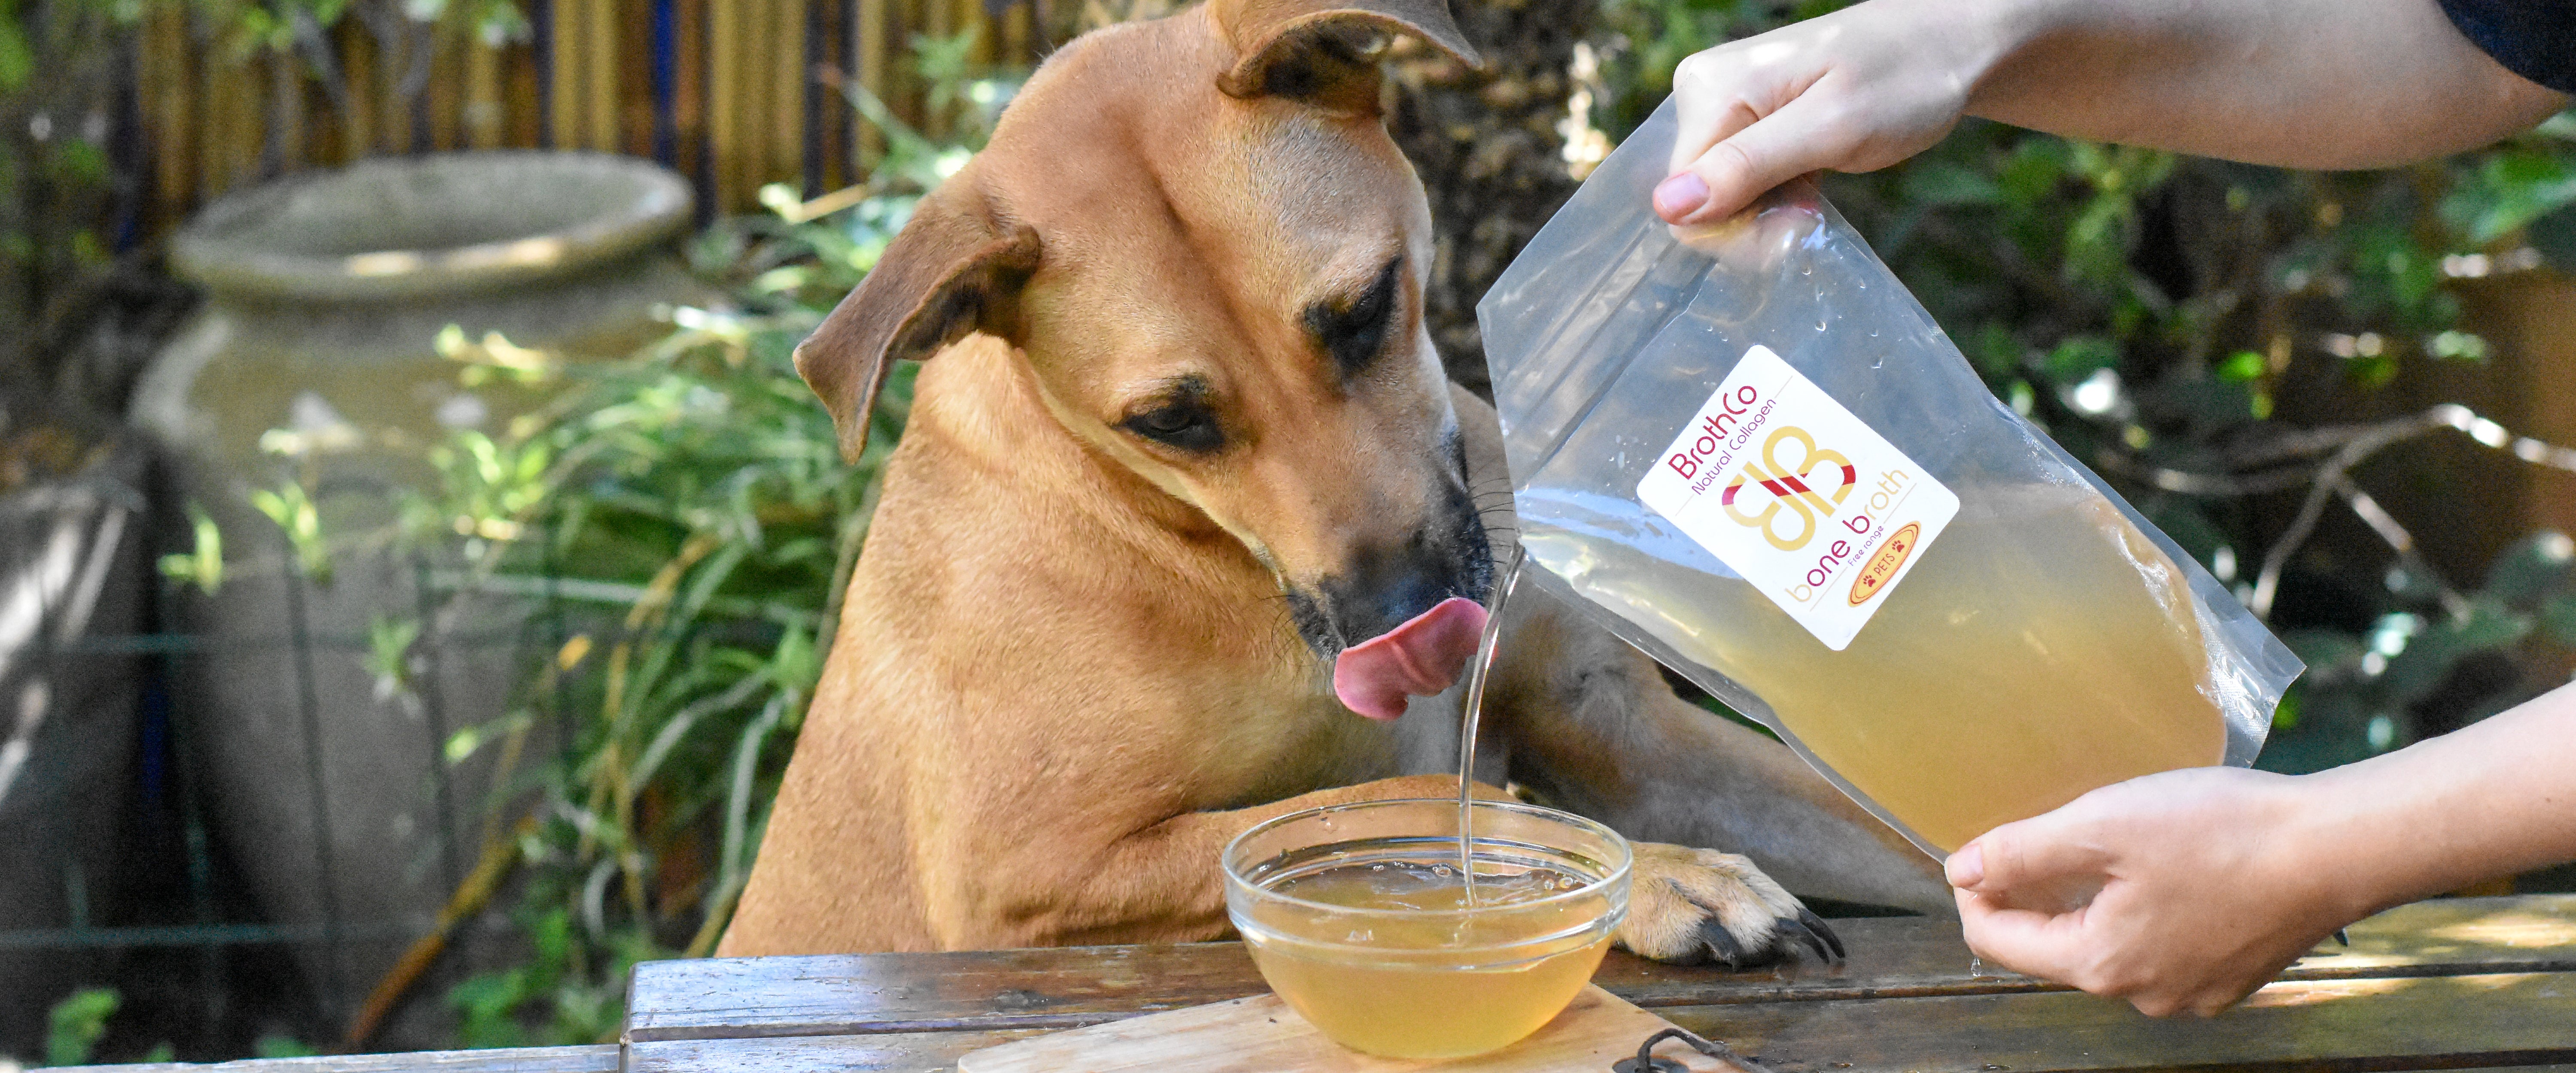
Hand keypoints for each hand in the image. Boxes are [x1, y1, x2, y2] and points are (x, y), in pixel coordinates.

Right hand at [1654, 0, 2006, 224]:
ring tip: (1814, 195)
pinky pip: (1739, 183)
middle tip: (1811, 209)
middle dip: (1751, 221)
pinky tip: (1808, 188)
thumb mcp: (1832, 126)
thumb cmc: (1902, 78)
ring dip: (1768, 213)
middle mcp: (1704, 91)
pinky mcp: (1747, 123)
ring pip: (1719, 196)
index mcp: (1710, 87)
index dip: (1734, 226)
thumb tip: (1666, 206)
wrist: (1946, 47)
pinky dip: (1775, 198)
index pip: (1680, 194)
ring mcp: (1725, 106)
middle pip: (1696, 197)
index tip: (1794, 225)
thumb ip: (1749, 164)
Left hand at [1944, 767, 2355, 1017]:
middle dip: (2036, 893)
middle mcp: (2142, 995)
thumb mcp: (2101, 826)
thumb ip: (2022, 853)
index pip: (1999, 942)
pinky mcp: (2229, 974)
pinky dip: (2142, 907)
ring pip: (2109, 944)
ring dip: (2092, 898)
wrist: (2337, 849)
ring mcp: (2191, 991)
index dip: (1976, 893)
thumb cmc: (2221, 833)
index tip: (1977, 849)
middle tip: (2039, 835)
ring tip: (2102, 843)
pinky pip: (2159, 944)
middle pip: (2054, 946)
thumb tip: (1960, 871)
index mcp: (2101, 965)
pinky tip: (2160, 865)